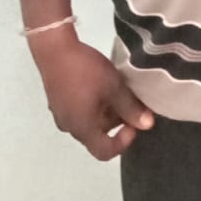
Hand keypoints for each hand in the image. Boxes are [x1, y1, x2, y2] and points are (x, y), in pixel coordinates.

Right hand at [30, 31, 153, 161]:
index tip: (133, 124)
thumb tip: (147, 126)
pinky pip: (79, 111)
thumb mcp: (114, 87)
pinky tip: (99, 85)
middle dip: (117, 122)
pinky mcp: (57, 101)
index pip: (104, 152)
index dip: (123, 143)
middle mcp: (69, 126)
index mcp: (82, 128)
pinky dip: (93, 105)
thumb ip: (131, 108)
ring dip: (105, 112)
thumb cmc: (85, 71)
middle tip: (130, 101)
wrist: (53, 48)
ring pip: (89, 121)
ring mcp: (60, 114)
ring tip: (116, 90)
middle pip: (97, 135)